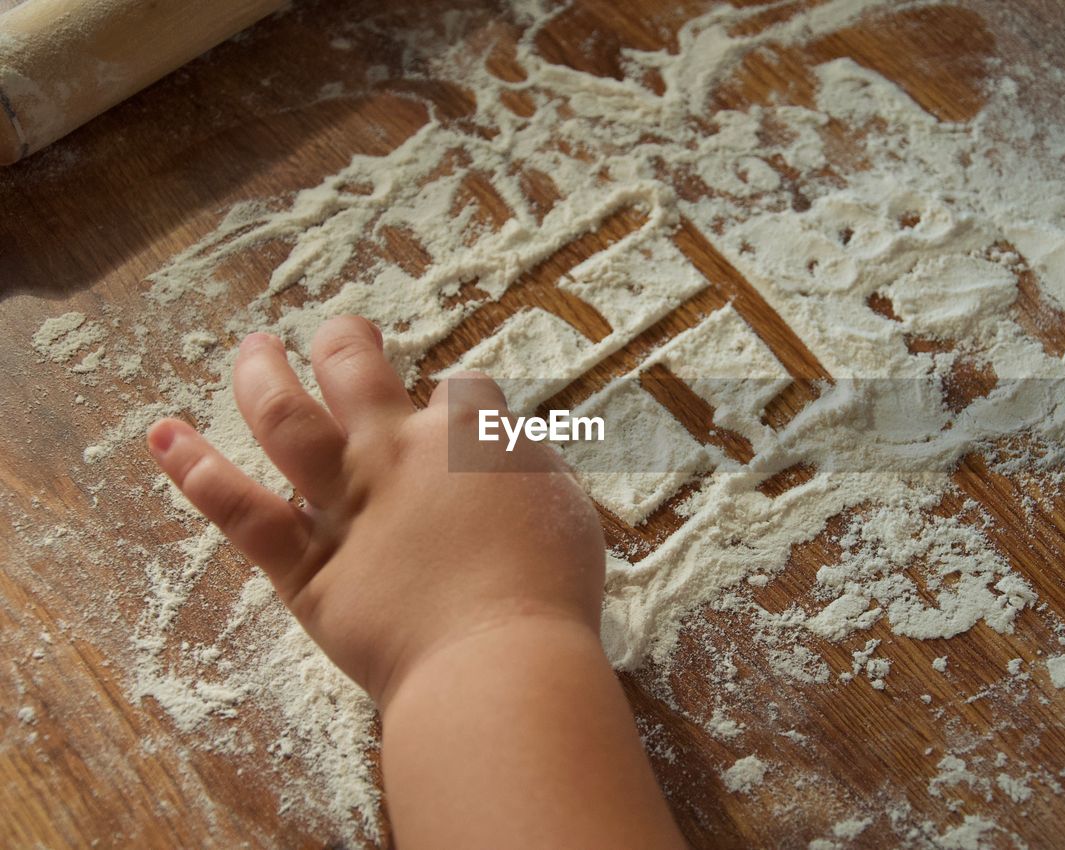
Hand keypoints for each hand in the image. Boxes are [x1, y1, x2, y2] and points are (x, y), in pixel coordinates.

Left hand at [146, 315, 605, 705]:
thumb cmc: (547, 593)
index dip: (460, 397)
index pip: (462, 389)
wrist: (497, 662)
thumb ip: (526, 467)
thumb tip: (503, 450)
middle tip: (344, 331)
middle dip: (347, 341)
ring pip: (284, 416)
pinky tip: (163, 435)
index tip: (458, 410)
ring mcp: (343, 503)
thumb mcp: (564, 509)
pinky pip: (238, 509)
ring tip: (253, 347)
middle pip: (357, 369)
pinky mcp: (304, 563)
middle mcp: (395, 452)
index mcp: (467, 438)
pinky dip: (194, 470)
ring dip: (260, 372)